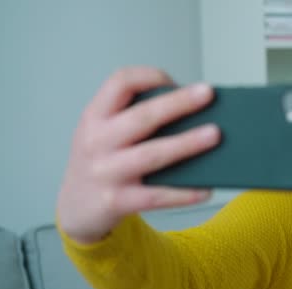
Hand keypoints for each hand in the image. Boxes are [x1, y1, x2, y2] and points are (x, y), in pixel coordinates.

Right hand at [57, 67, 220, 243]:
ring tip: (215, 134)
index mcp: (95, 117)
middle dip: (178, 103)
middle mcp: (96, 141)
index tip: (174, 81)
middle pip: (142, 117)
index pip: (119, 83)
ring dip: (186, 143)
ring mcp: (106, 173)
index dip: (148, 76)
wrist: (76, 209)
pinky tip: (206, 188)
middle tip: (207, 94)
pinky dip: (184, 193)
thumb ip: (135, 120)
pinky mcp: (117, 201)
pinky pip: (157, 196)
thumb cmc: (102, 163)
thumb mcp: (104, 134)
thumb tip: (194, 114)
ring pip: (152, 154)